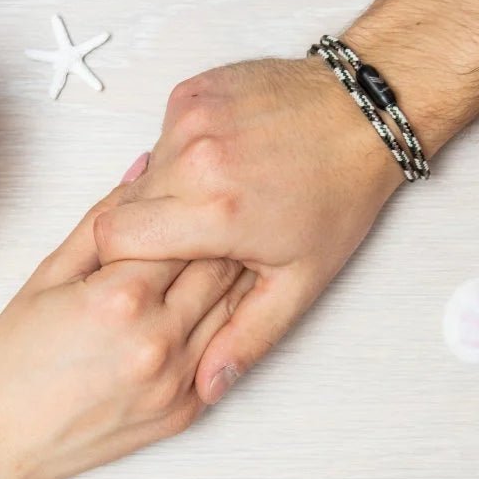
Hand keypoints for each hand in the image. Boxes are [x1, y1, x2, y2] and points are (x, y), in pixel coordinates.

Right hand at [0, 186, 251, 478]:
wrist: (8, 441)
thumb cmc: (16, 359)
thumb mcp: (48, 276)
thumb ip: (102, 221)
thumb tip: (144, 169)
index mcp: (121, 297)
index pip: (182, 227)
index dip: (193, 199)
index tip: (200, 181)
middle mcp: (159, 338)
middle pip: (217, 263)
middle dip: (225, 229)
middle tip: (231, 203)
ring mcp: (179, 378)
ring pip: (232, 306)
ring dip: (237, 270)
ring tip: (236, 243)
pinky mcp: (188, 408)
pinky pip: (225, 351)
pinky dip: (230, 319)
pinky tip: (222, 296)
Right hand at [93, 58, 401, 403]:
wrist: (362, 113)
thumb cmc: (337, 195)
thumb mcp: (299, 282)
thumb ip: (245, 337)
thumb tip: (207, 387)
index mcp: (215, 211)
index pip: (115, 240)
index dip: (128, 261)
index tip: (155, 269)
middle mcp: (195, 158)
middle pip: (123, 207)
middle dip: (150, 229)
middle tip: (197, 237)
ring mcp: (192, 117)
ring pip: (142, 171)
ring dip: (167, 192)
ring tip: (217, 198)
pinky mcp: (192, 90)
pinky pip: (161, 136)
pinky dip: (180, 154)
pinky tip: (222, 162)